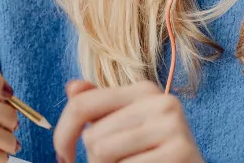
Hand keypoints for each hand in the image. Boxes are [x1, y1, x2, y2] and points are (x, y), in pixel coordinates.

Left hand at [54, 80, 202, 162]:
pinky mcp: (181, 150)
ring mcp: (173, 126)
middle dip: (94, 160)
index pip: (82, 104)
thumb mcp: (125, 127)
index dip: (62, 134)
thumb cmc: (154, 155)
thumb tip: (72, 87)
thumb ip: (100, 108)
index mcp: (143, 90)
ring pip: (104, 153)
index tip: (62, 156)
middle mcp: (160, 101)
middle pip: (92, 136)